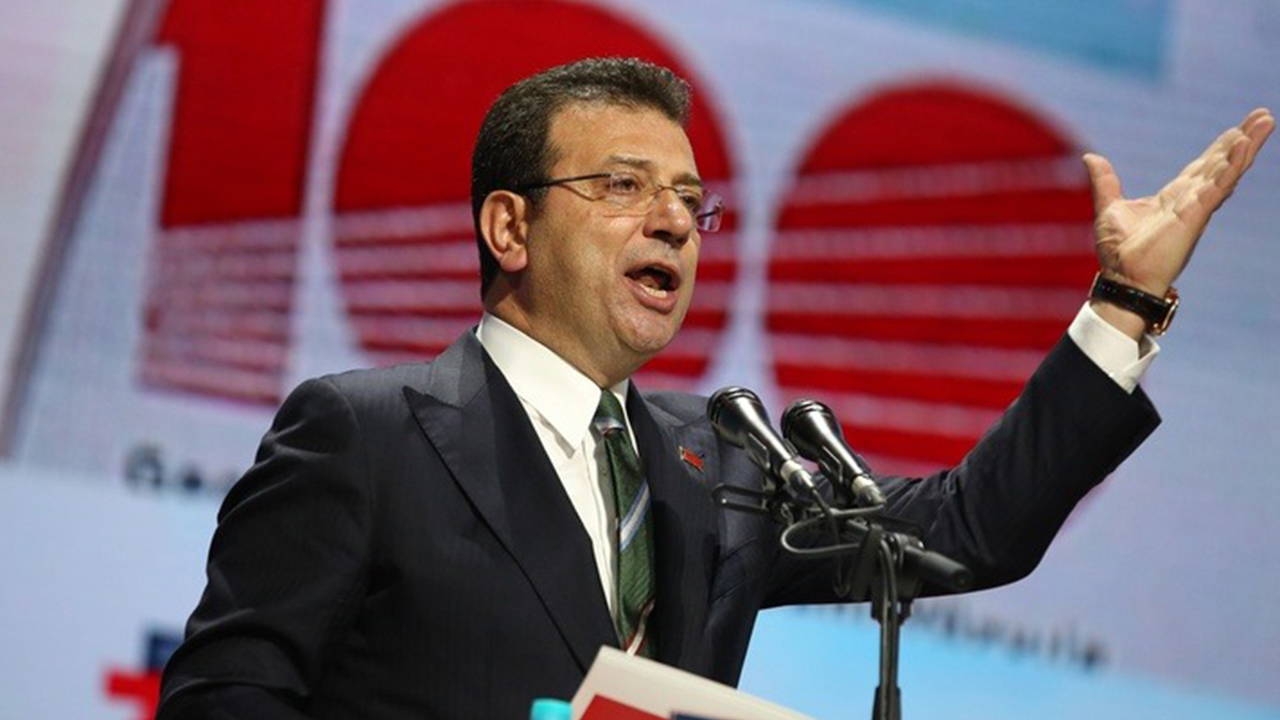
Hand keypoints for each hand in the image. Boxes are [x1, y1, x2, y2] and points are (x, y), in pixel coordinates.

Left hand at [1084, 108, 1273, 299]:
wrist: (1122, 278)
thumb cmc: (1118, 252)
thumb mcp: (1109, 207)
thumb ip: (1105, 182)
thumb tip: (1091, 158)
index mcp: (1174, 197)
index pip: (1202, 167)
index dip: (1220, 148)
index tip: (1237, 129)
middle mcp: (1190, 200)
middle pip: (1222, 163)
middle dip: (1242, 140)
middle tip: (1262, 116)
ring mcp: (1196, 207)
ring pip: (1227, 171)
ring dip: (1246, 147)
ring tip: (1264, 122)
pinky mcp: (1195, 215)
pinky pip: (1218, 187)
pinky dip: (1231, 166)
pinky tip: (1243, 146)